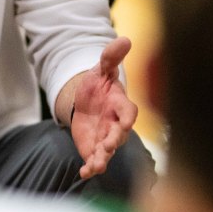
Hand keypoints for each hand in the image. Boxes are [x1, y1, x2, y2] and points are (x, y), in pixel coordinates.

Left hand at [70, 37, 136, 178]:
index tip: (126, 123)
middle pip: (119, 135)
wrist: (87, 101)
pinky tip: (84, 173)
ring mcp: (106, 138)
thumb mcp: (101, 69)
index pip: (129, 112)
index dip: (128, 118)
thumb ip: (111, 57)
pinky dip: (90, 167)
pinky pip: (95, 160)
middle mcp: (116, 124)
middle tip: (109, 146)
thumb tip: (124, 38)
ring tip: (95, 166)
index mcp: (121, 105)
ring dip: (102, 158)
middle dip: (115, 141)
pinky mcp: (95, 148)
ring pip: (108, 151)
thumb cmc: (99, 84)